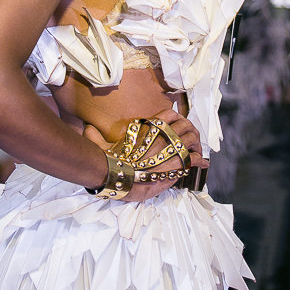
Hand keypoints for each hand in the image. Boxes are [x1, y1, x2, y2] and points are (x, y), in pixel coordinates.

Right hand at [83, 109, 206, 201]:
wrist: (117, 175)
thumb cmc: (110, 161)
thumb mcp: (101, 145)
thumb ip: (95, 136)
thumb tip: (86, 128)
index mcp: (147, 129)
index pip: (169, 114)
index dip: (178, 117)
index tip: (180, 123)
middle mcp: (161, 135)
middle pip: (185, 125)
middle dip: (191, 130)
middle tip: (192, 139)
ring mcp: (170, 149)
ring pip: (192, 139)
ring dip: (197, 144)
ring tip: (198, 151)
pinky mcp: (176, 164)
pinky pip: (194, 158)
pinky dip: (201, 160)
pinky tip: (203, 163)